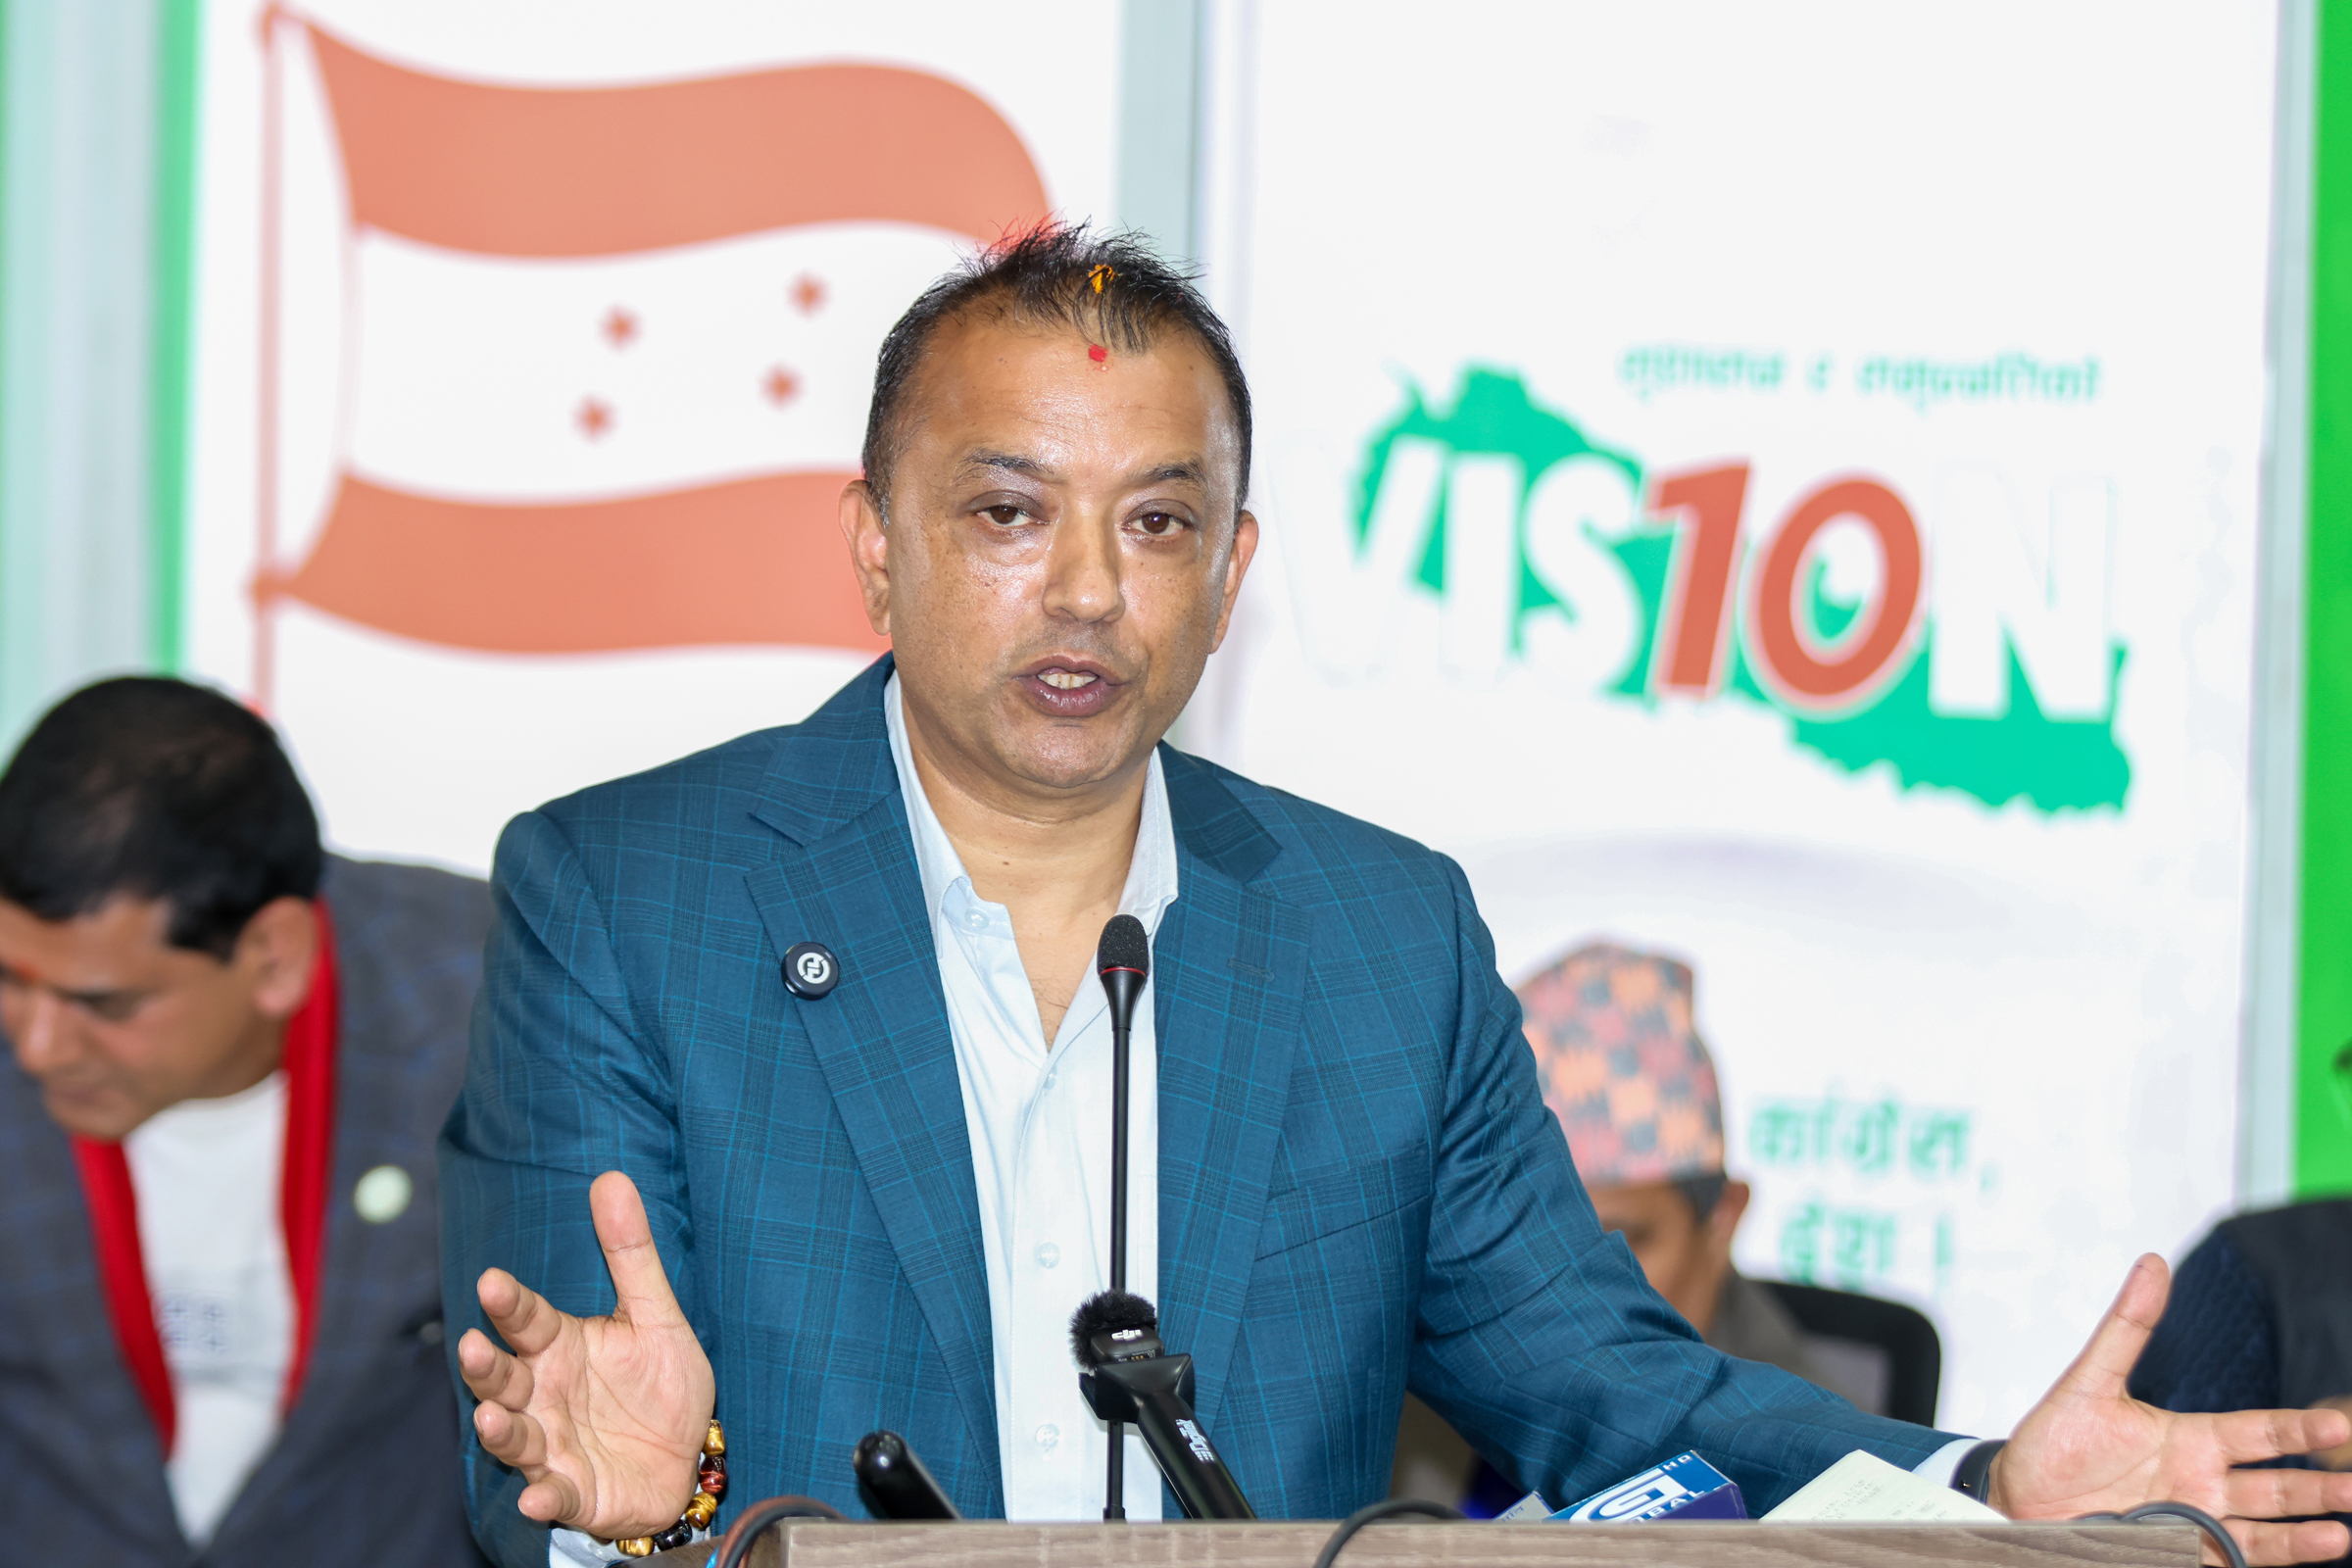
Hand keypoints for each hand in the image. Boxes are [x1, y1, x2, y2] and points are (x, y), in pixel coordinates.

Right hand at [457, 1171, 715, 1536]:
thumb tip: (611, 1177)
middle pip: (505, 1378)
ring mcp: (553, 1446)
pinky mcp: (572, 1492)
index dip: (510, 1303)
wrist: (686, 1456)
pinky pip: (552, 1495)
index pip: (527, 1320)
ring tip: (491, 1417)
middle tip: (470, 1346)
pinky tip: (535, 1497)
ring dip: (501, 1430)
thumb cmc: (658, 1384)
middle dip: (485, 1367)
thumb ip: (630, 1253)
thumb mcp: (654, 1314)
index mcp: (559, 1347)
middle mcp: (544, 1395)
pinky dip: (542, 1498)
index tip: (492, 1280)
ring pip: (515, 1437)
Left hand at [1988, 1254, 2351, 1563]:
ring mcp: (2192, 1521)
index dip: (2299, 1430)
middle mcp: (2201, 1482)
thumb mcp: (2089, 1380)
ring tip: (2341, 1532)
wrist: (2017, 1496)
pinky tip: (2294, 1554)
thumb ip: (2127, 1327)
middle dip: (2318, 1487)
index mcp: (2190, 1439)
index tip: (2339, 1425)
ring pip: (2263, 1529)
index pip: (2259, 1432)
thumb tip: (2153, 1263)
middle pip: (2274, 1486)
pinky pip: (2229, 1558)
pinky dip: (2263, 1559)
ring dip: (2303, 1532)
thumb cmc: (2053, 1441)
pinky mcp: (2176, 1552)